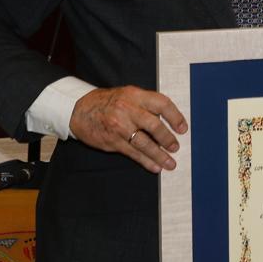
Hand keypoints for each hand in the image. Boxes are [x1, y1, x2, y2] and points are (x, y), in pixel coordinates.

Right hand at [68, 85, 187, 173]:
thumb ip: (146, 105)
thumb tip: (168, 121)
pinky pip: (133, 153)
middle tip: (176, 147)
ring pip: (145, 143)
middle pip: (154, 126)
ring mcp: (120, 127)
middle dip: (168, 139)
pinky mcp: (113, 141)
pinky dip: (146, 161)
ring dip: (159, 155)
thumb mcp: (128, 95)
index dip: (175, 116)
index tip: (183, 128)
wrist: (79, 110)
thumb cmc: (109, 102)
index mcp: (135, 95)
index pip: (162, 103)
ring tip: (170, 163)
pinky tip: (155, 166)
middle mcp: (128, 110)